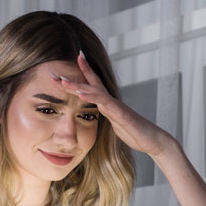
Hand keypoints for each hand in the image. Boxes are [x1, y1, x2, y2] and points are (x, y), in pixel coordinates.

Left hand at [51, 51, 176, 157]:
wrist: (152, 140)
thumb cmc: (135, 133)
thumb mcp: (114, 125)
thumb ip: (105, 117)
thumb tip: (95, 115)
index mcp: (108, 104)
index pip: (92, 85)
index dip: (80, 73)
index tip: (66, 65)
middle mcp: (111, 101)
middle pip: (89, 84)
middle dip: (71, 78)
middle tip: (52, 72)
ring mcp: (116, 106)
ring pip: (94, 91)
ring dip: (77, 86)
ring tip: (62, 81)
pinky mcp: (121, 114)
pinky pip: (105, 104)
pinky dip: (92, 97)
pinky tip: (81, 94)